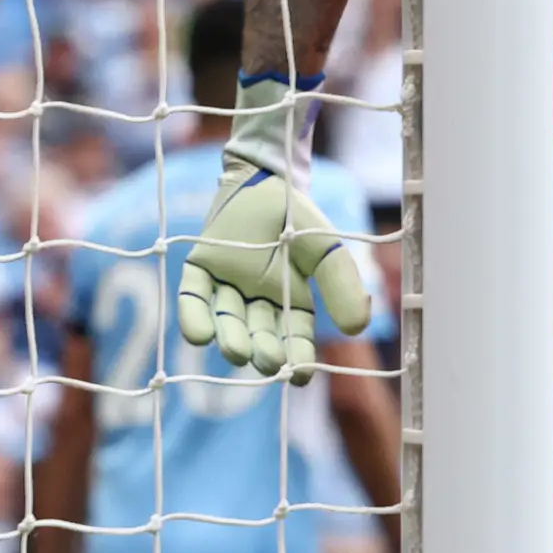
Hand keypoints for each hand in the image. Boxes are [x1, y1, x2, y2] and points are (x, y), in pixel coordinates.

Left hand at [174, 80, 372, 383]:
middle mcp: (257, 300)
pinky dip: (194, 318)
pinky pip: (194, 298)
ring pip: (227, 322)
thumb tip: (358, 328)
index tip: (299, 375)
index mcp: (291, 301)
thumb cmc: (298, 216)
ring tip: (237, 352)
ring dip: (230, 339)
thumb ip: (342, 284)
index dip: (297, 358)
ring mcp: (227, 286)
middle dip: (263, 350)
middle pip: (259, 334)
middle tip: (267, 361)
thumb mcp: (325, 249)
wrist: (265, 176)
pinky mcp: (199, 269)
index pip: (295, 338)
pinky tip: (198, 336)